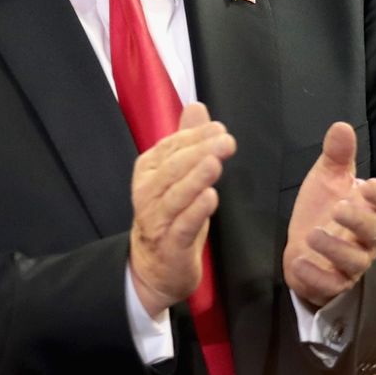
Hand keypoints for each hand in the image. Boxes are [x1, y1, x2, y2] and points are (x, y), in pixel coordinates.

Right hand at [129, 102, 235, 317]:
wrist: (154, 267)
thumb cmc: (170, 215)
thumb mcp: (177, 175)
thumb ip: (186, 141)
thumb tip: (197, 107)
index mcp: (149, 171)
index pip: (170, 147)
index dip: (194, 137)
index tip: (219, 128)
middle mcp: (148, 192)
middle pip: (173, 168)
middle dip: (199, 152)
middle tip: (226, 141)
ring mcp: (157, 220)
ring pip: (176, 195)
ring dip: (196, 178)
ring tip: (215, 163)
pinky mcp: (171, 245)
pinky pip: (183, 226)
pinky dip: (196, 211)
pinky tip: (210, 197)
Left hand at [283, 121, 375, 308]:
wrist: (304, 246)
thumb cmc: (323, 209)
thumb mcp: (327, 179)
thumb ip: (336, 156)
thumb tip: (341, 126)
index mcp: (371, 209)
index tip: (368, 185)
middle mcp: (367, 238)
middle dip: (359, 221)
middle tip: (338, 208)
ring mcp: (352, 263)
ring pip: (355, 262)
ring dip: (334, 249)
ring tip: (312, 234)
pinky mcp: (333, 283)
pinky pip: (331, 285)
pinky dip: (316, 275)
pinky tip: (299, 260)